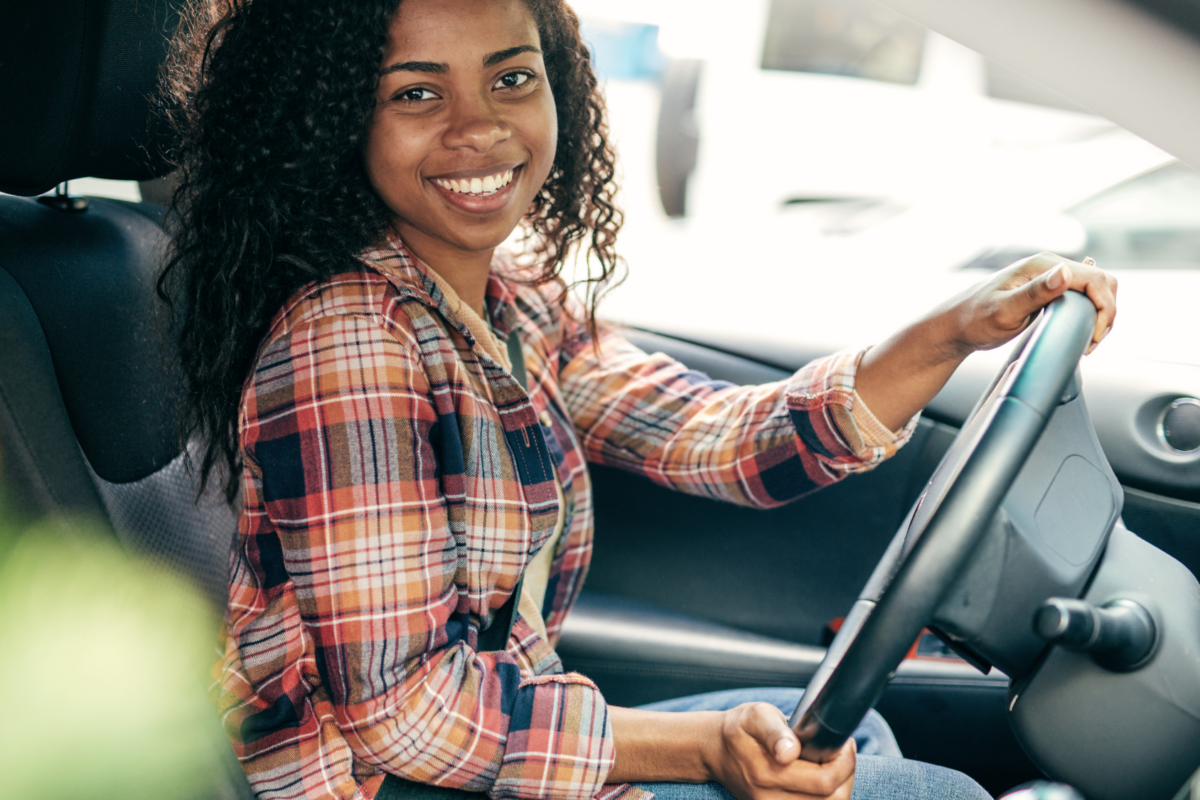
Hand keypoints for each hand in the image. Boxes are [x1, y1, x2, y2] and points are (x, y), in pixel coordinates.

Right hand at [702, 702, 854, 799]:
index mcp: (766, 773)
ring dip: (838, 788)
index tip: (844, 743)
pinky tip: (821, 778)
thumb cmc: (739, 729)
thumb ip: (774, 732)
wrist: (715, 751)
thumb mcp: (755, 716)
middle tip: (842, 752)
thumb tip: (789, 751)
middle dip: (846, 775)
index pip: (824, 781)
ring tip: (833, 764)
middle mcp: (769, 798)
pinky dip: (824, 796)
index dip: (844, 763)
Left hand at [943, 252, 1117, 356]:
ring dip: (1100, 315)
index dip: (1104, 308)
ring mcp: (1050, 279)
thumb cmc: (974, 319)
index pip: (1095, 278)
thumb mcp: (1004, 310)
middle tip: (1091, 342)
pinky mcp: (1049, 293)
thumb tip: (1063, 273)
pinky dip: (1090, 315)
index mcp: (1042, 265)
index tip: (1093, 336)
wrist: (956, 326)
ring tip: (1087, 342)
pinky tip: (1080, 333)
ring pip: (1096, 291)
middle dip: (1106, 312)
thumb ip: (1035, 293)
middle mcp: (1049, 267)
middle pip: (1102, 282)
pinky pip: (1082, 299)